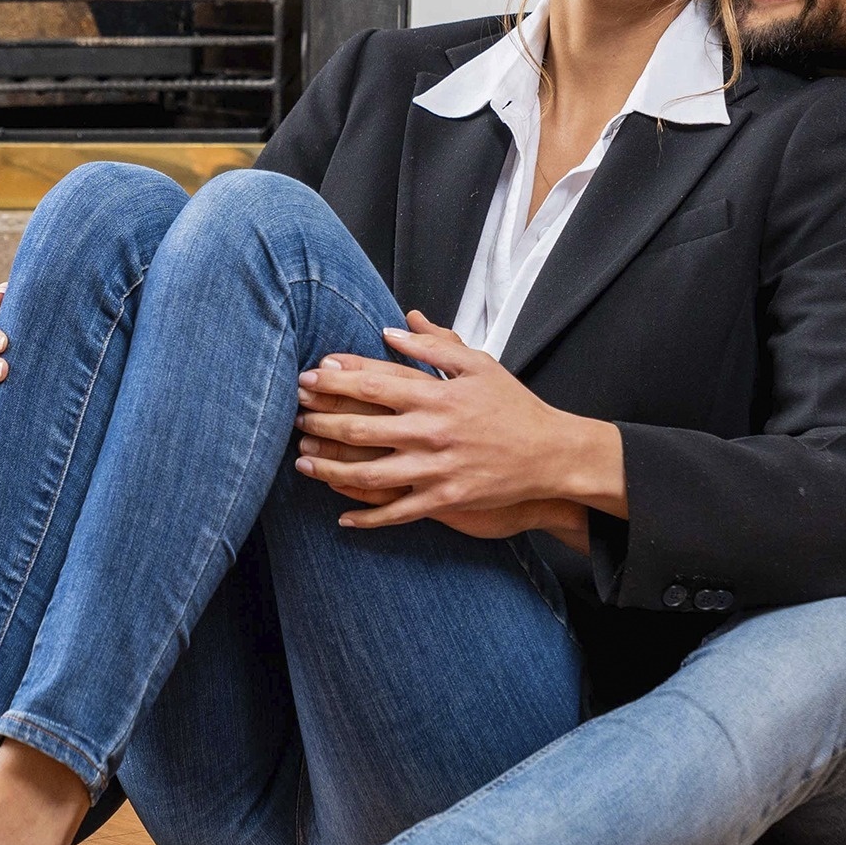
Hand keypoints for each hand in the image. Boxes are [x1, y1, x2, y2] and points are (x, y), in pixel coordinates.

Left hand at [291, 311, 625, 529]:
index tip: (307, 377)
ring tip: (302, 461)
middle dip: (322, 422)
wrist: (551, 454)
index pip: (374, 382)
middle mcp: (431, 430)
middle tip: (294, 416)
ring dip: (330, 468)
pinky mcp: (445, 498)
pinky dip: (368, 518)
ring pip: (371, 473)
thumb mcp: (479, 364)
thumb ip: (434, 344)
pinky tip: (342, 518)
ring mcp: (436, 468)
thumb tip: (393, 326)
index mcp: (436, 394)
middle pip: (362, 427)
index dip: (336, 380)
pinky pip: (399, 511)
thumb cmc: (513, 405)